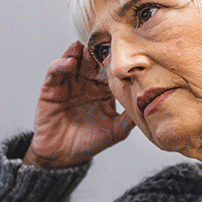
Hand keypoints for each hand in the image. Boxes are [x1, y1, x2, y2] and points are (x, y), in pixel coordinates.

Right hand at [23, 42, 133, 168]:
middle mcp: (86, 83)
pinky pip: (55, 71)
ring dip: (79, 52)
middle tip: (104, 44)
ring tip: (86, 50)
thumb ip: (130, 118)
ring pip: (74, 60)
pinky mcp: (51, 88)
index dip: (116, 62)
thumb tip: (149, 106)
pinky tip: (69, 62)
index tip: (125, 52)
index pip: (110, 70)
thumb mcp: (116, 131)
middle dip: (98, 51)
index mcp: (103, 90)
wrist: (62, 156)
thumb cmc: (88, 142)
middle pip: (93, 60)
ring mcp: (69, 83)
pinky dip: (61, 64)